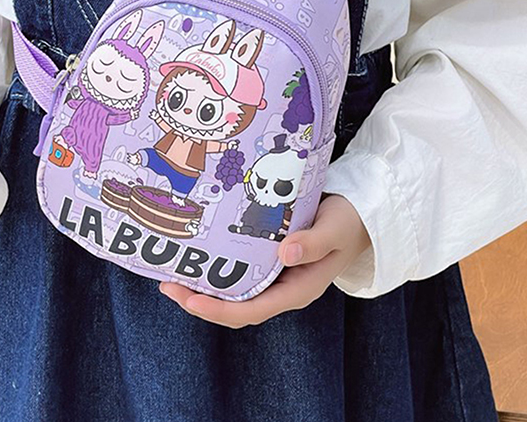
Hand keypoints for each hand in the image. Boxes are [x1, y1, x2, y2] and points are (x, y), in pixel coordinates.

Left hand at [159, 194, 369, 327]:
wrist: (360, 216)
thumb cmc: (348, 223)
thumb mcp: (334, 230)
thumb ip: (312, 243)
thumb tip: (284, 254)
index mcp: (297, 289)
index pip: (251, 311)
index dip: (218, 310)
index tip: (189, 300)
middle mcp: (283, 289)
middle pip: (235, 307)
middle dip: (199, 300)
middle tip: (166, 283)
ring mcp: (276, 277)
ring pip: (234, 292)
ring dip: (203, 286)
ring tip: (172, 272)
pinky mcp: (271, 262)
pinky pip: (240, 272)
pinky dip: (218, 268)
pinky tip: (200, 253)